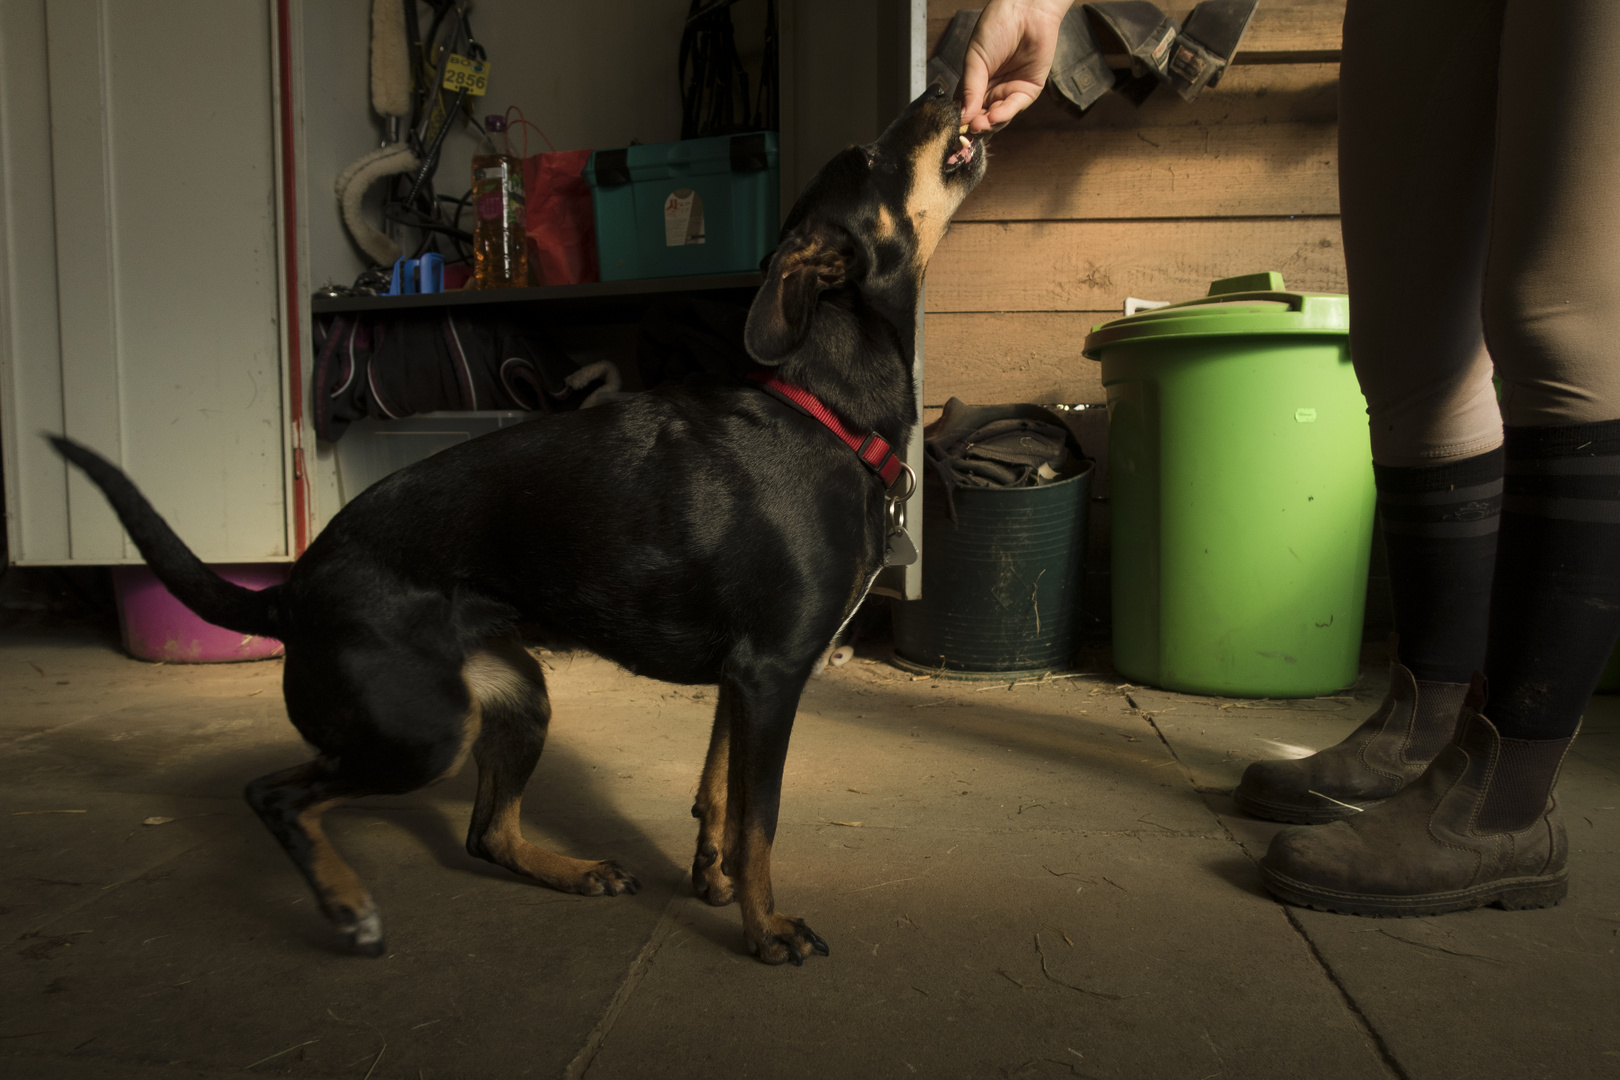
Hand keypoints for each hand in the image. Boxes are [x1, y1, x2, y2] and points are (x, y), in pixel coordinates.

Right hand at [960, 0, 1072, 132]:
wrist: (1025, 11)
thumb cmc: (998, 26)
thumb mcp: (975, 59)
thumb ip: (969, 88)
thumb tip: (961, 116)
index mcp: (976, 82)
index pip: (966, 108)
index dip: (960, 120)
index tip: (954, 129)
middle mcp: (993, 89)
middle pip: (982, 117)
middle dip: (975, 126)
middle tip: (967, 130)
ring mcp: (1010, 91)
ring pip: (998, 118)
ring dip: (988, 124)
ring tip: (978, 125)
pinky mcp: (1028, 90)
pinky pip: (1014, 107)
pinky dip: (1003, 115)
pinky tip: (993, 117)